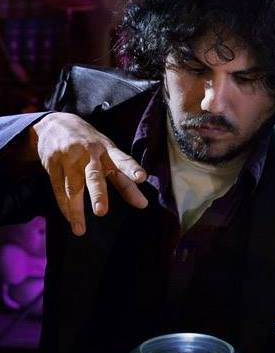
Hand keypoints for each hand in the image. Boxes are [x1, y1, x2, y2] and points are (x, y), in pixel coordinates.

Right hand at [32, 112, 147, 235]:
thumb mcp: (108, 151)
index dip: (132, 168)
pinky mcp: (52, 164)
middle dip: (97, 193)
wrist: (55, 123)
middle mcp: (89, 153)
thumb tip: (143, 203)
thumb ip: (124, 175)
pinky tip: (71, 220)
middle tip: (101, 212)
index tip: (142, 178)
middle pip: (94, 175)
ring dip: (76, 209)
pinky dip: (64, 206)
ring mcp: (69, 158)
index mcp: (107, 149)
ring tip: (80, 229)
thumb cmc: (91, 144)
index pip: (122, 159)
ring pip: (72, 186)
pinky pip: (58, 188)